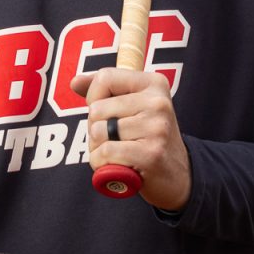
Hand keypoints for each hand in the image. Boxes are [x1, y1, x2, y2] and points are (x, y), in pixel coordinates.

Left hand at [71, 68, 190, 211]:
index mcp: (154, 83)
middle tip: (115, 140)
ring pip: (98, 132)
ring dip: (98, 149)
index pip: (105, 78)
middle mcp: (158, 102)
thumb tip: (75, 82)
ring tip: (118, 153)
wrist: (178, 175)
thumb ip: (104, 91)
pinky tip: (117, 166)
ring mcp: (156, 127)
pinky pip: (105, 153)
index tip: (106, 114)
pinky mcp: (151, 154)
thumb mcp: (132, 107)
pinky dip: (101, 164)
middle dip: (95, 128)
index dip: (94, 98)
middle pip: (97, 108)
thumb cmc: (148, 138)